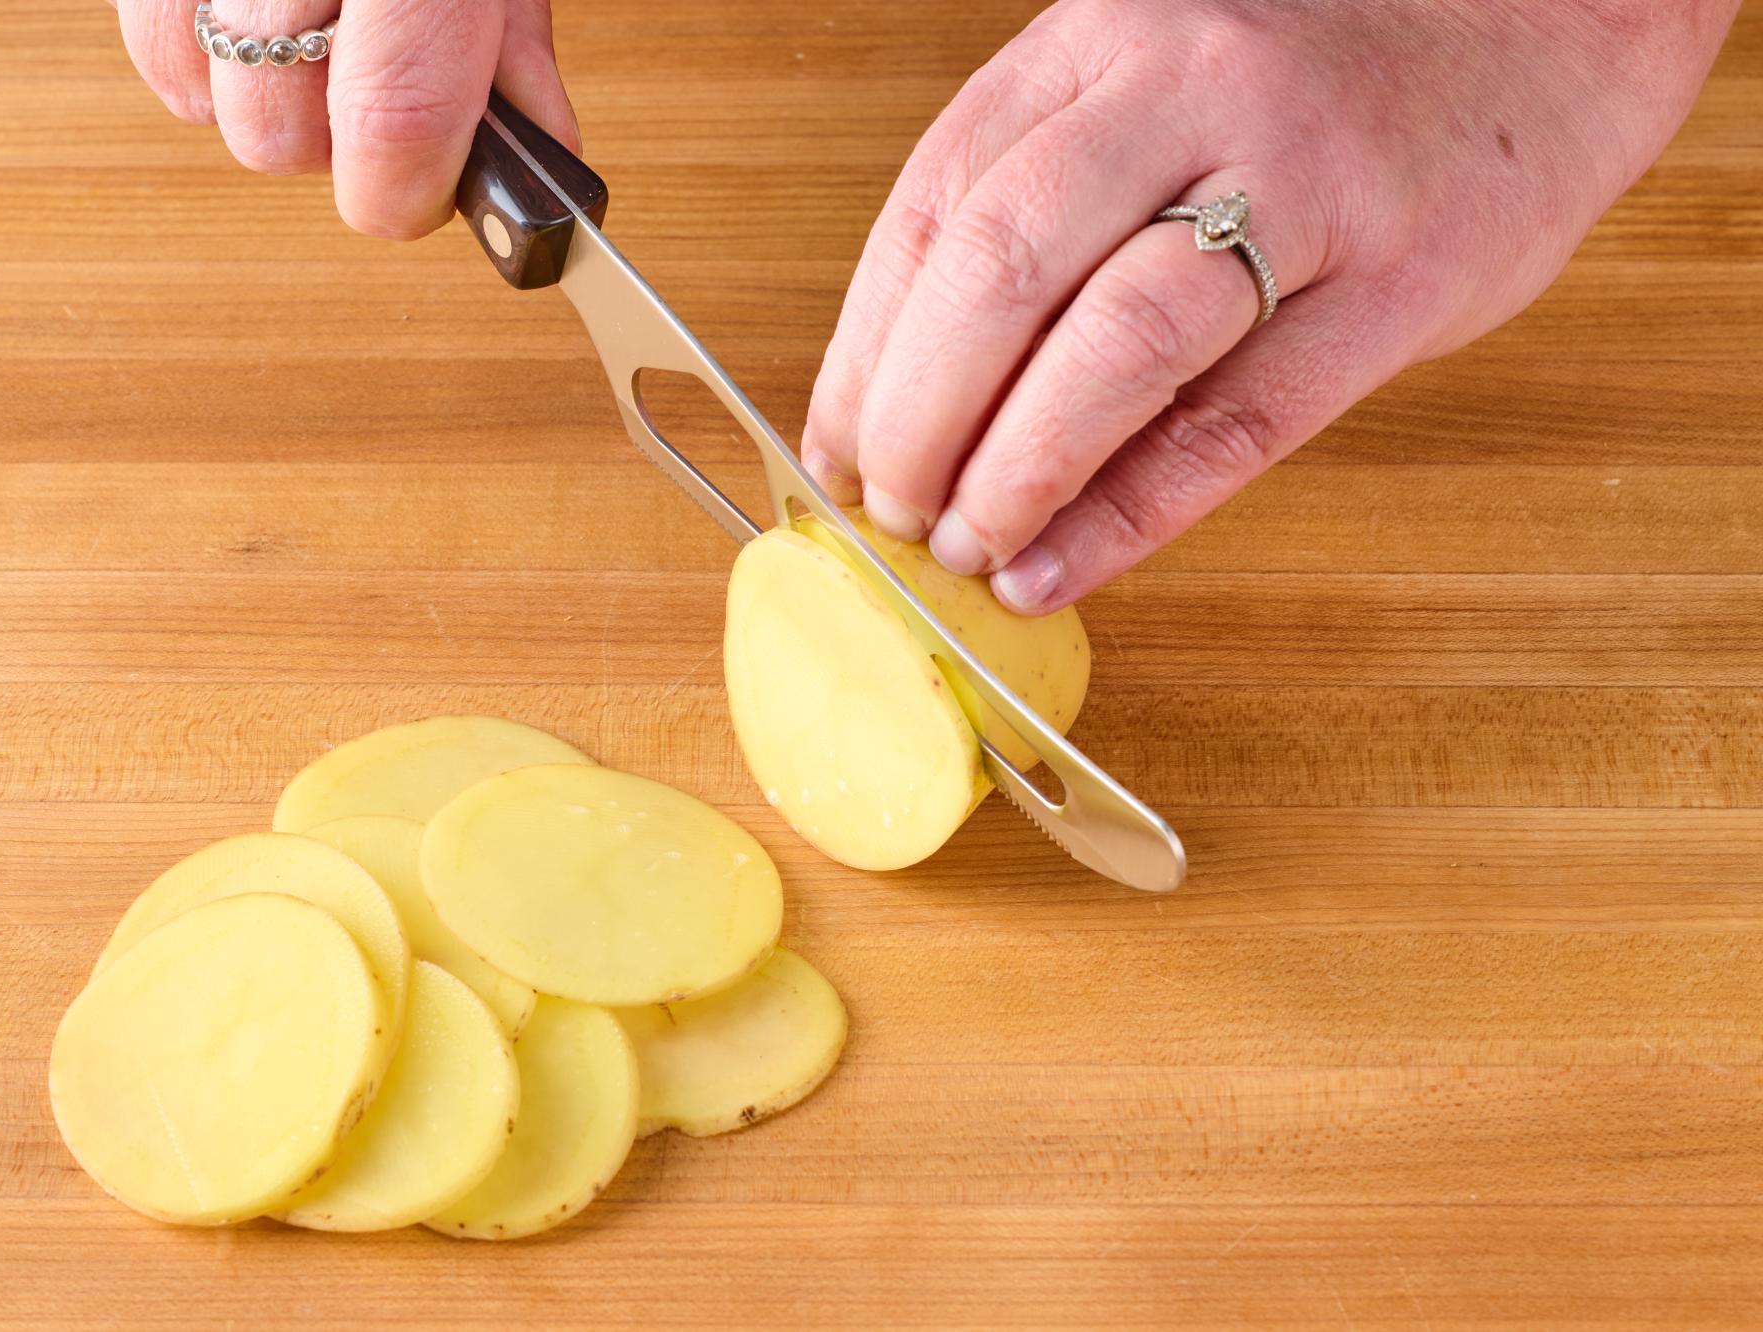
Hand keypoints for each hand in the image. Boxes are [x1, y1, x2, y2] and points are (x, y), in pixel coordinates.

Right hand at [109, 0, 576, 237]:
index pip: (395, 122)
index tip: (421, 199)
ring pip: (201, 98)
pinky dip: (194, 49)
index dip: (405, 192)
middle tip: (373, 85)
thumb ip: (513, 49)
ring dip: (262, 96)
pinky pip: (151, 41)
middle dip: (331, 144)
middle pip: (277, 133)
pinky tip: (250, 14)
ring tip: (314, 31)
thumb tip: (534, 162)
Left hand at [802, 0, 1736, 612]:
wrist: (1546, 17)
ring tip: (966, 552)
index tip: (832, 452)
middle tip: (892, 513)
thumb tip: (910, 397)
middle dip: (917, 418)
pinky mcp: (1400, 280)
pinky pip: (1237, 421)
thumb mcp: (1152, 90)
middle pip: (1002, 269)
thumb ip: (1044, 206)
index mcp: (1099, 44)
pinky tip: (1062, 569)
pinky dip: (1131, 513)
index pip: (934, 208)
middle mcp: (1187, 91)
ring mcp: (1303, 181)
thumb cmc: (1312, 84)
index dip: (864, 351)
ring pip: (1116, 344)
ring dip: (1014, 473)